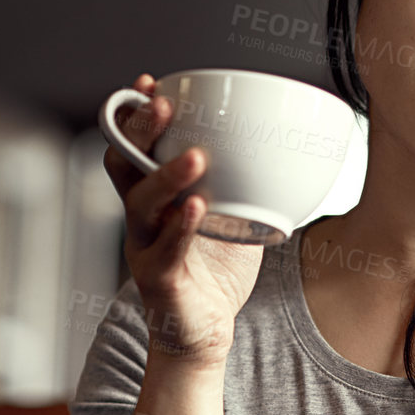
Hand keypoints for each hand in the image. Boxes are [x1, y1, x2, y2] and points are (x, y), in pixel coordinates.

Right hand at [103, 73, 263, 368]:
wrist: (203, 331)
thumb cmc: (216, 268)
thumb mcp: (233, 212)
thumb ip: (246, 179)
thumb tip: (289, 139)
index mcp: (153, 195)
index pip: (132, 144)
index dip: (135, 113)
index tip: (150, 83)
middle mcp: (140, 216)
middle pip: (125, 164)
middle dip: (141, 130)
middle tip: (165, 106)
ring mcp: (145, 247)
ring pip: (141, 204)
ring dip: (167, 176)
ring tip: (196, 157)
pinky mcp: (158, 279)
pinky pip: (165, 250)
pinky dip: (180, 227)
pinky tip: (197, 208)